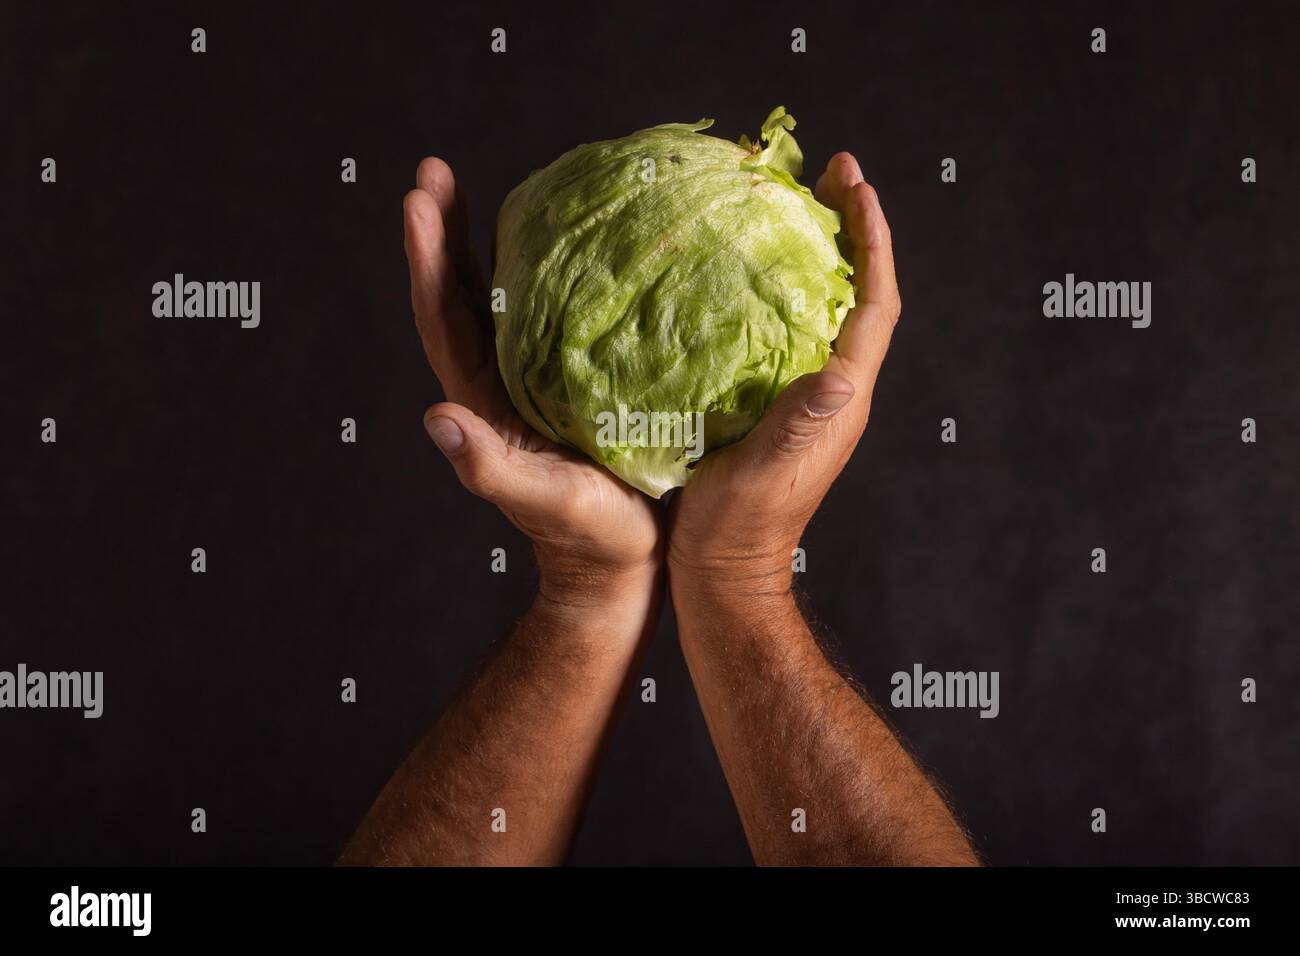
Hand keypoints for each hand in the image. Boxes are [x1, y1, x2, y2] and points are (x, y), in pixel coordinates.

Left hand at [404, 159, 661, 596]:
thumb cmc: (592, 539)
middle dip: (443, 233)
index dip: (429, 260)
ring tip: (474, 187)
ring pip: (495, 301)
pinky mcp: (568, 385)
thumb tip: (438, 419)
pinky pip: (543, 317)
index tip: (421, 199)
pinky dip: (537, 274)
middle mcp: (500, 384)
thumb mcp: (547, 501)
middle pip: (458, 296)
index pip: (444, 320)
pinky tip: (558, 244)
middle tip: (436, 172)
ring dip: (479, 244)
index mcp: (486, 403)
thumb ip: (492, 467)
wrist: (625, 564)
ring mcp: (531, 383)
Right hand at [667, 153, 900, 599]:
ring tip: (796, 206)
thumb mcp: (767, 472)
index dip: (871, 241)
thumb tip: (842, 375)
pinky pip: (792, 331)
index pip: (874, 304)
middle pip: (859, 293)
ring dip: (822, 254)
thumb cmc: (740, 527)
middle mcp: (835, 391)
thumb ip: (801, 423)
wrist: (723, 572)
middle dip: (854, 230)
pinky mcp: (779, 408)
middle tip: (831, 173)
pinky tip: (750, 276)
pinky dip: (784, 291)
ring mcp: (809, 399)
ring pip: (827, 309)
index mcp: (842, 399)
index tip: (854, 185)